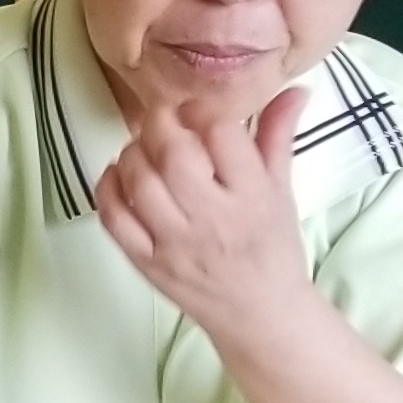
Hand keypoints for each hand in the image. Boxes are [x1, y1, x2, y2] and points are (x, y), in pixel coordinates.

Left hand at [95, 86, 318, 338]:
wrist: (259, 313)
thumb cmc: (270, 248)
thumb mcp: (281, 190)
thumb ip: (277, 137)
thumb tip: (295, 89)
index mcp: (252, 195)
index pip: (221, 134)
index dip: (203, 110)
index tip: (198, 110)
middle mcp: (212, 219)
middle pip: (173, 154)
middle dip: (160, 123)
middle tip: (161, 119)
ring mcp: (175, 243)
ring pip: (139, 182)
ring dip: (133, 152)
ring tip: (143, 147)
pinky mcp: (147, 263)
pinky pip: (114, 219)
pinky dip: (107, 188)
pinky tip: (118, 174)